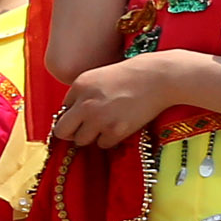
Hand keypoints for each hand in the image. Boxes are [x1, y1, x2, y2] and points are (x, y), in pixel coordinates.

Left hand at [46, 53, 180, 150]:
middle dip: (71, 133)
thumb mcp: (99, 77)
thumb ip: (83, 94)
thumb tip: (71, 116)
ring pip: (81, 141)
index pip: (62, 111)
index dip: (73, 115)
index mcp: (78, 86)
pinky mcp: (115, 131)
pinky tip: (120, 127)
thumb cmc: (131, 76)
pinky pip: (103, 144)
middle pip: (62, 131)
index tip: (83, 117)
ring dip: (92, 136)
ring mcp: (99, 119)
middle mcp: (84, 104)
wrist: (158, 77)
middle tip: (84, 131)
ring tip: (106, 125)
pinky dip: (110, 139)